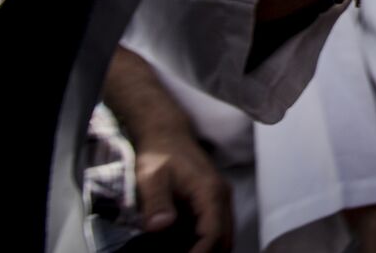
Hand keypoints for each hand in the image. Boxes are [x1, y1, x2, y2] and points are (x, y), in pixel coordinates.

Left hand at [134, 129, 233, 252]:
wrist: (167, 135)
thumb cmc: (159, 154)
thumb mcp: (151, 178)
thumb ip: (157, 202)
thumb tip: (160, 227)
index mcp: (210, 192)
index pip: (213, 233)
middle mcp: (222, 196)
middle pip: (225, 238)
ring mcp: (220, 198)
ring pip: (224, 234)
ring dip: (207, 248)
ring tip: (183, 252)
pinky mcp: (214, 200)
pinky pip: (217, 227)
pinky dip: (205, 241)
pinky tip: (184, 245)